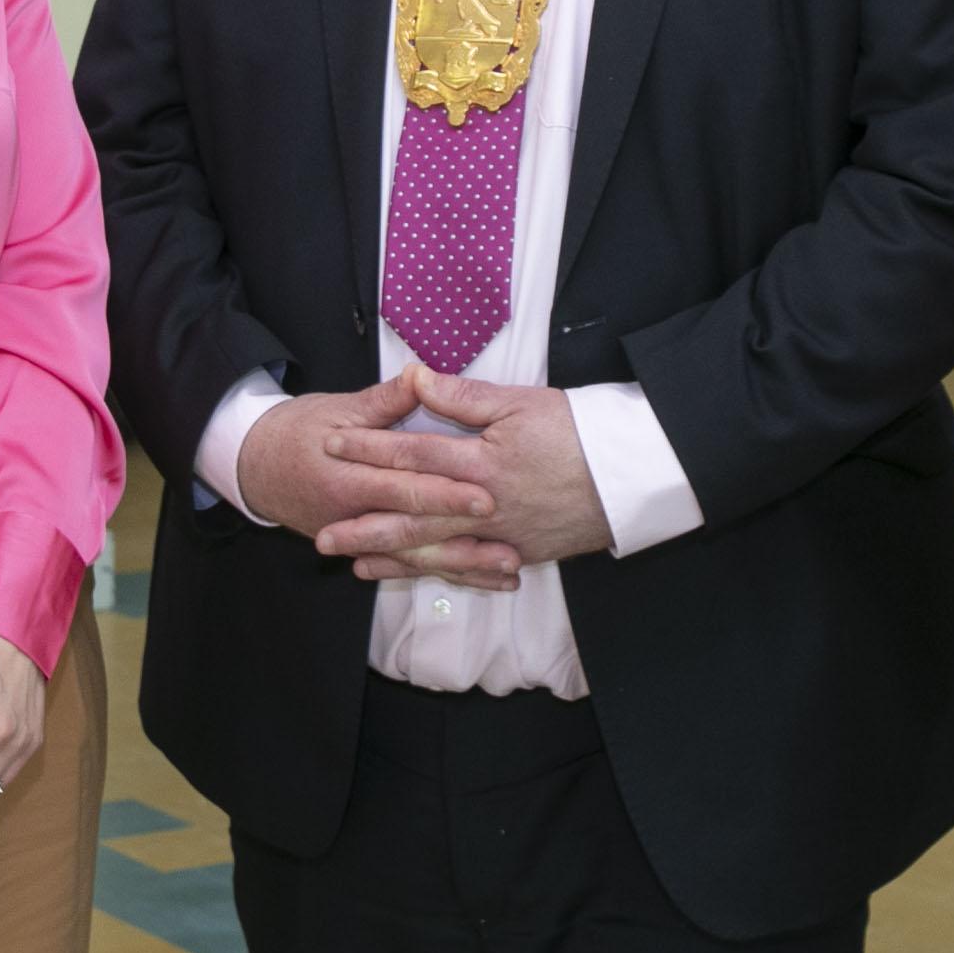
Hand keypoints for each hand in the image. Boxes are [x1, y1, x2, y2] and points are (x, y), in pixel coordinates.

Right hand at [237, 376, 505, 547]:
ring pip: (418, 558)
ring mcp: (361, 538)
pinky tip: (485, 581)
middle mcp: (356, 517)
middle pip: (417, 533)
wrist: (257, 468)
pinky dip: (448, 573)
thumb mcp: (338, 411)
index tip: (486, 496)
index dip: (445, 493)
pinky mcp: (368, 547)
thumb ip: (385, 401)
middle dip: (464, 543)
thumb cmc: (298, 433)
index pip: (405, 488)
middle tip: (509, 548)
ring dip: (464, 566)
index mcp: (349, 479)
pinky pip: (411, 565)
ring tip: (508, 573)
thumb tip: (420, 375)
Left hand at [317, 364, 610, 580]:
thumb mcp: (521, 402)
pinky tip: (414, 574)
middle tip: (322, 537)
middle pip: (412, 518)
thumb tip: (416, 378)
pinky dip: (438, 574)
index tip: (331, 447)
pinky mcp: (520, 552)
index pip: (412, 456)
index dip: (368, 450)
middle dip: (364, 527)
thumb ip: (464, 397)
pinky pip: (469, 567)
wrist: (632, 475)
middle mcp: (484, 506)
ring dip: (392, 558)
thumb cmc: (579, 430)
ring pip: (436, 550)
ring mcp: (501, 535)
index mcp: (481, 462)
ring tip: (354, 563)